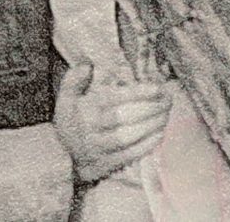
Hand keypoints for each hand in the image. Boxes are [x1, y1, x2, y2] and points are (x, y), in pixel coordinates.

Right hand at [54, 63, 171, 183]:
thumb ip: (74, 79)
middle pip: (124, 117)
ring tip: (166, 115)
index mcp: (85, 108)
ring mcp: (100, 147)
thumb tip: (87, 66)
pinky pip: (130, 154)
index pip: (113, 98)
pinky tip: (160, 134)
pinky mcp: (107, 164)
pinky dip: (146, 145)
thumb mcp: (65, 98)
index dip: (137, 93)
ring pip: (128, 136)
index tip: (157, 88)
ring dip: (150, 125)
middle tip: (168, 100)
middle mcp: (92, 128)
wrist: (62, 158)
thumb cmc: (70, 122)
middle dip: (149, 108)